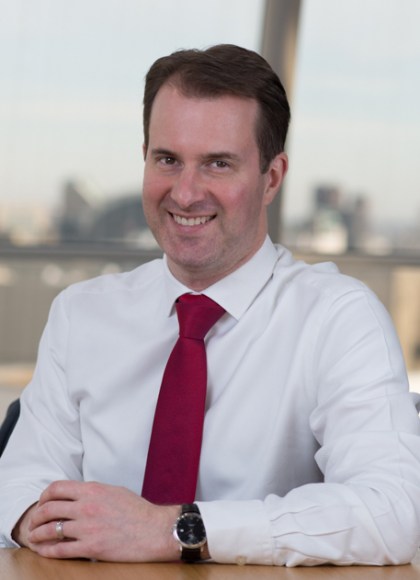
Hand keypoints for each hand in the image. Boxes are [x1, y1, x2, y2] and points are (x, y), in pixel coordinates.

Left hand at [25, 480, 179, 561]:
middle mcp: (86, 507)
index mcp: (92, 490)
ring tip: (34, 537)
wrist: (154, 530)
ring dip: (37, 534)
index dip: (44, 495)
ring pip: (50, 530)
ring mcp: (87, 528)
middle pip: (49, 509)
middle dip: (36, 516)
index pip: (57, 488)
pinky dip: (47, 551)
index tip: (42, 502)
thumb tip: (78, 495)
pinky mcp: (91, 548)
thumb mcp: (114, 491)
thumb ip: (93, 492)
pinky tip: (44, 551)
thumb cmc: (138, 511)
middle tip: (34, 522)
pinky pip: (60, 550)